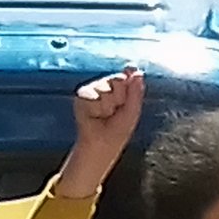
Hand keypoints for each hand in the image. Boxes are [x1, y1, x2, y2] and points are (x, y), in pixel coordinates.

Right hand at [57, 67, 145, 197]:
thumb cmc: (117, 132)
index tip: (125, 103)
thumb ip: (136, 91)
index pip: (127, 76)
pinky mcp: (82, 96)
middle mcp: (107, 87)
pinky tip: (94, 115)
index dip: (129, 87)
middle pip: (117, 78)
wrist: (100, 146)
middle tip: (115, 111)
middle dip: (119, 97)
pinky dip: (95, 107)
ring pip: (104, 87)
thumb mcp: (132, 112)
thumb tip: (137, 71)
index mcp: (122, 90)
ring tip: (104, 115)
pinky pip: (91, 94)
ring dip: (107, 105)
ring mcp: (94, 90)